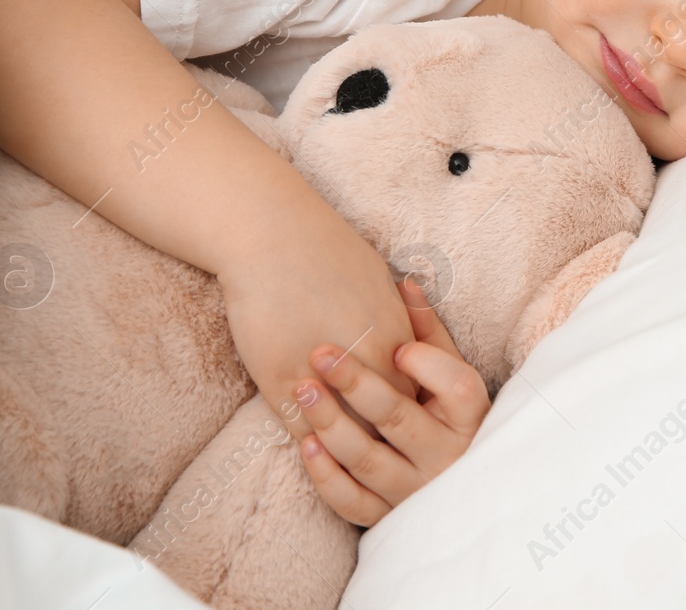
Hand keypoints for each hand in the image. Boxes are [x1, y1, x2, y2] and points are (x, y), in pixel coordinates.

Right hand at [219, 227, 417, 441]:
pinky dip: (306, 441)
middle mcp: (366, 362)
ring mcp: (323, 376)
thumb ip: (398, 317)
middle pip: (383, 423)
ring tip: (338, 449)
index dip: (401, 413)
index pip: (412, 398)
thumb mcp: (380, 279)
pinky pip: (301, 430)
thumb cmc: (327, 248)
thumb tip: (408, 340)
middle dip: (379, 436)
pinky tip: (308, 443)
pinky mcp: (281, 382)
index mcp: (395, 338)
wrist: (273, 234)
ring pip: (342, 434)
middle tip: (372, 450)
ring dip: (341, 443)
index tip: (393, 422)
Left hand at [294, 280, 489, 524]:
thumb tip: (405, 282)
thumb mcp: (446, 371)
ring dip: (333, 424)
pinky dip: (327, 475)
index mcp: (469, 417)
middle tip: (322, 353)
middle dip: (358, 385)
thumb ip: (427, 331)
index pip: (457, 388)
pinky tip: (306, 442)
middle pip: (400, 419)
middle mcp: (446, 457)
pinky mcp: (387, 516)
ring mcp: (415, 490)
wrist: (457, 489)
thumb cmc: (444, 412)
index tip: (396, 344)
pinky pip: (353, 502)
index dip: (426, 364)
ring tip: (304, 390)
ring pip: (369, 461)